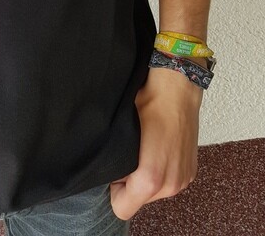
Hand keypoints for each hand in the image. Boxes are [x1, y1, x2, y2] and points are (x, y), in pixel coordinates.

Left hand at [109, 66, 201, 220]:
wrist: (178, 86)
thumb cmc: (148, 102)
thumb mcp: (121, 129)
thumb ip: (115, 159)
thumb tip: (104, 169)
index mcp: (151, 178)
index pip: (121, 208)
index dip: (113, 189)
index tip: (116, 168)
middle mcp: (171, 185)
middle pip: (138, 200)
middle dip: (130, 181)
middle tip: (131, 151)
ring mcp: (183, 179)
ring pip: (153, 192)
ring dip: (146, 175)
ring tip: (145, 146)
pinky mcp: (190, 171)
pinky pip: (168, 182)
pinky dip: (161, 170)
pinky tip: (158, 147)